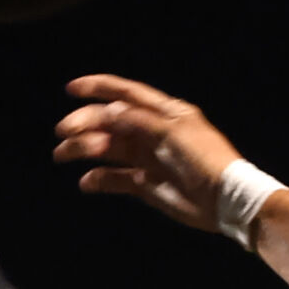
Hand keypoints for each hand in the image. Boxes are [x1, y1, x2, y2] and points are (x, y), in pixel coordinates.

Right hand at [53, 74, 243, 231]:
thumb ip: (138, 121)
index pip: (127, 94)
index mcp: (165, 113)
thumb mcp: (172, 133)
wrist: (225, 200)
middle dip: (85, 123)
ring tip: (63, 155)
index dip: (99, 88)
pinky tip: (86, 182)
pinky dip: (99, 179)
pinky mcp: (147, 184)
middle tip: (63, 131)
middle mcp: (154, 132)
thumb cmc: (205, 160)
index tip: (71, 89)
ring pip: (109, 148)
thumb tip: (108, 110)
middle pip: (112, 121)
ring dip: (85, 149)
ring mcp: (149, 158)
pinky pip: (116, 178)